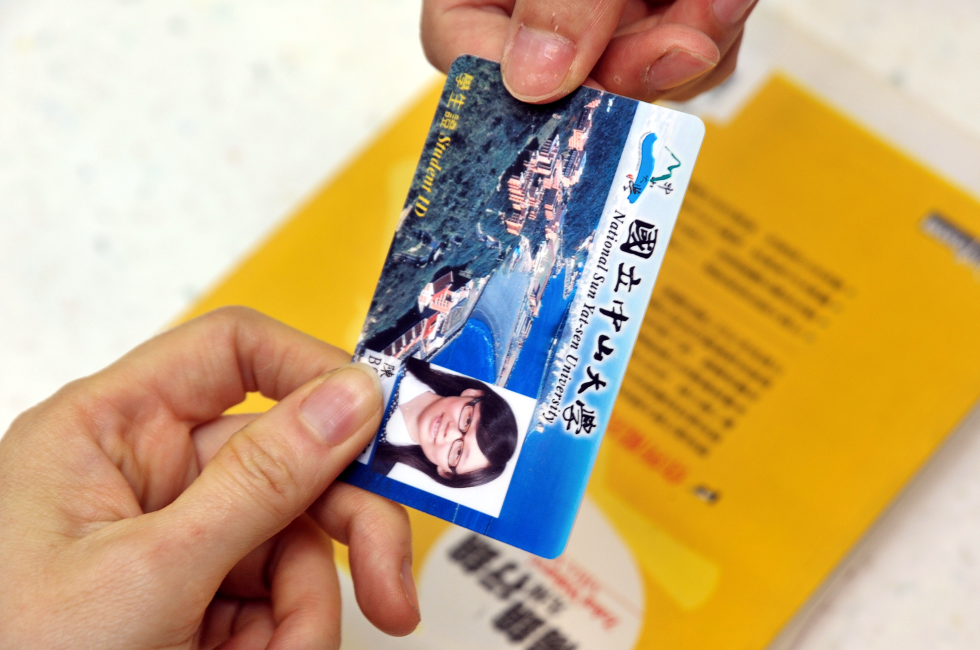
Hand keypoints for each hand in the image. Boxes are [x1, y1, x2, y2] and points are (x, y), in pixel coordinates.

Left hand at [0, 307, 419, 649]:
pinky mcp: (197, 594)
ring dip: (309, 608)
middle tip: (390, 585)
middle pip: (290, 459)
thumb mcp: (149, 573)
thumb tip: (348, 399)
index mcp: (111, 430)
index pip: (233, 352)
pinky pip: (278, 595)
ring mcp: (178, 538)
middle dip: (347, 526)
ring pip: (296, 540)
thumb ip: (258, 483)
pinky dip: (287, 635)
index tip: (381, 421)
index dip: (313, 371)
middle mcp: (150, 474)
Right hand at [421, 0, 755, 103]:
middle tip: (682, 43)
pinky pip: (686, 43)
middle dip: (632, 65)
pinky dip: (713, 24)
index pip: (464, 44)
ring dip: (689, 43)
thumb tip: (534, 79)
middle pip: (565, 73)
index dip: (520, 91)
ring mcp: (604, 1)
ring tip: (716, 0)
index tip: (582, 101)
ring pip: (635, 65)